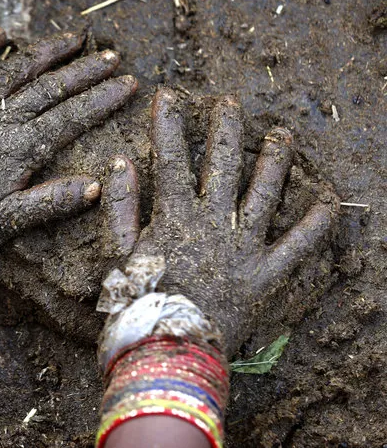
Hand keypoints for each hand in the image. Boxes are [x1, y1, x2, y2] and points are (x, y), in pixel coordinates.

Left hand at [0, 29, 137, 260]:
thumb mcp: (7, 223)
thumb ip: (51, 202)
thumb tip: (95, 188)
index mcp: (19, 149)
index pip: (71, 118)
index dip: (101, 100)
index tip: (127, 84)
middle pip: (50, 88)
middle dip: (84, 72)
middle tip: (112, 57)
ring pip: (15, 71)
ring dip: (46, 52)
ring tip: (73, 39)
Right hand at [117, 87, 338, 355]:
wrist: (166, 351)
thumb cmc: (137, 304)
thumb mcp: (119, 252)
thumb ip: (120, 205)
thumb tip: (120, 161)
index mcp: (175, 216)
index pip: (171, 159)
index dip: (168, 125)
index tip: (167, 96)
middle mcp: (213, 223)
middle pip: (222, 166)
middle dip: (224, 130)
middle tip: (230, 102)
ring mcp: (243, 248)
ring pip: (263, 194)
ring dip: (274, 161)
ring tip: (282, 133)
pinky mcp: (265, 275)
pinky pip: (296, 246)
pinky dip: (314, 224)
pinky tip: (329, 201)